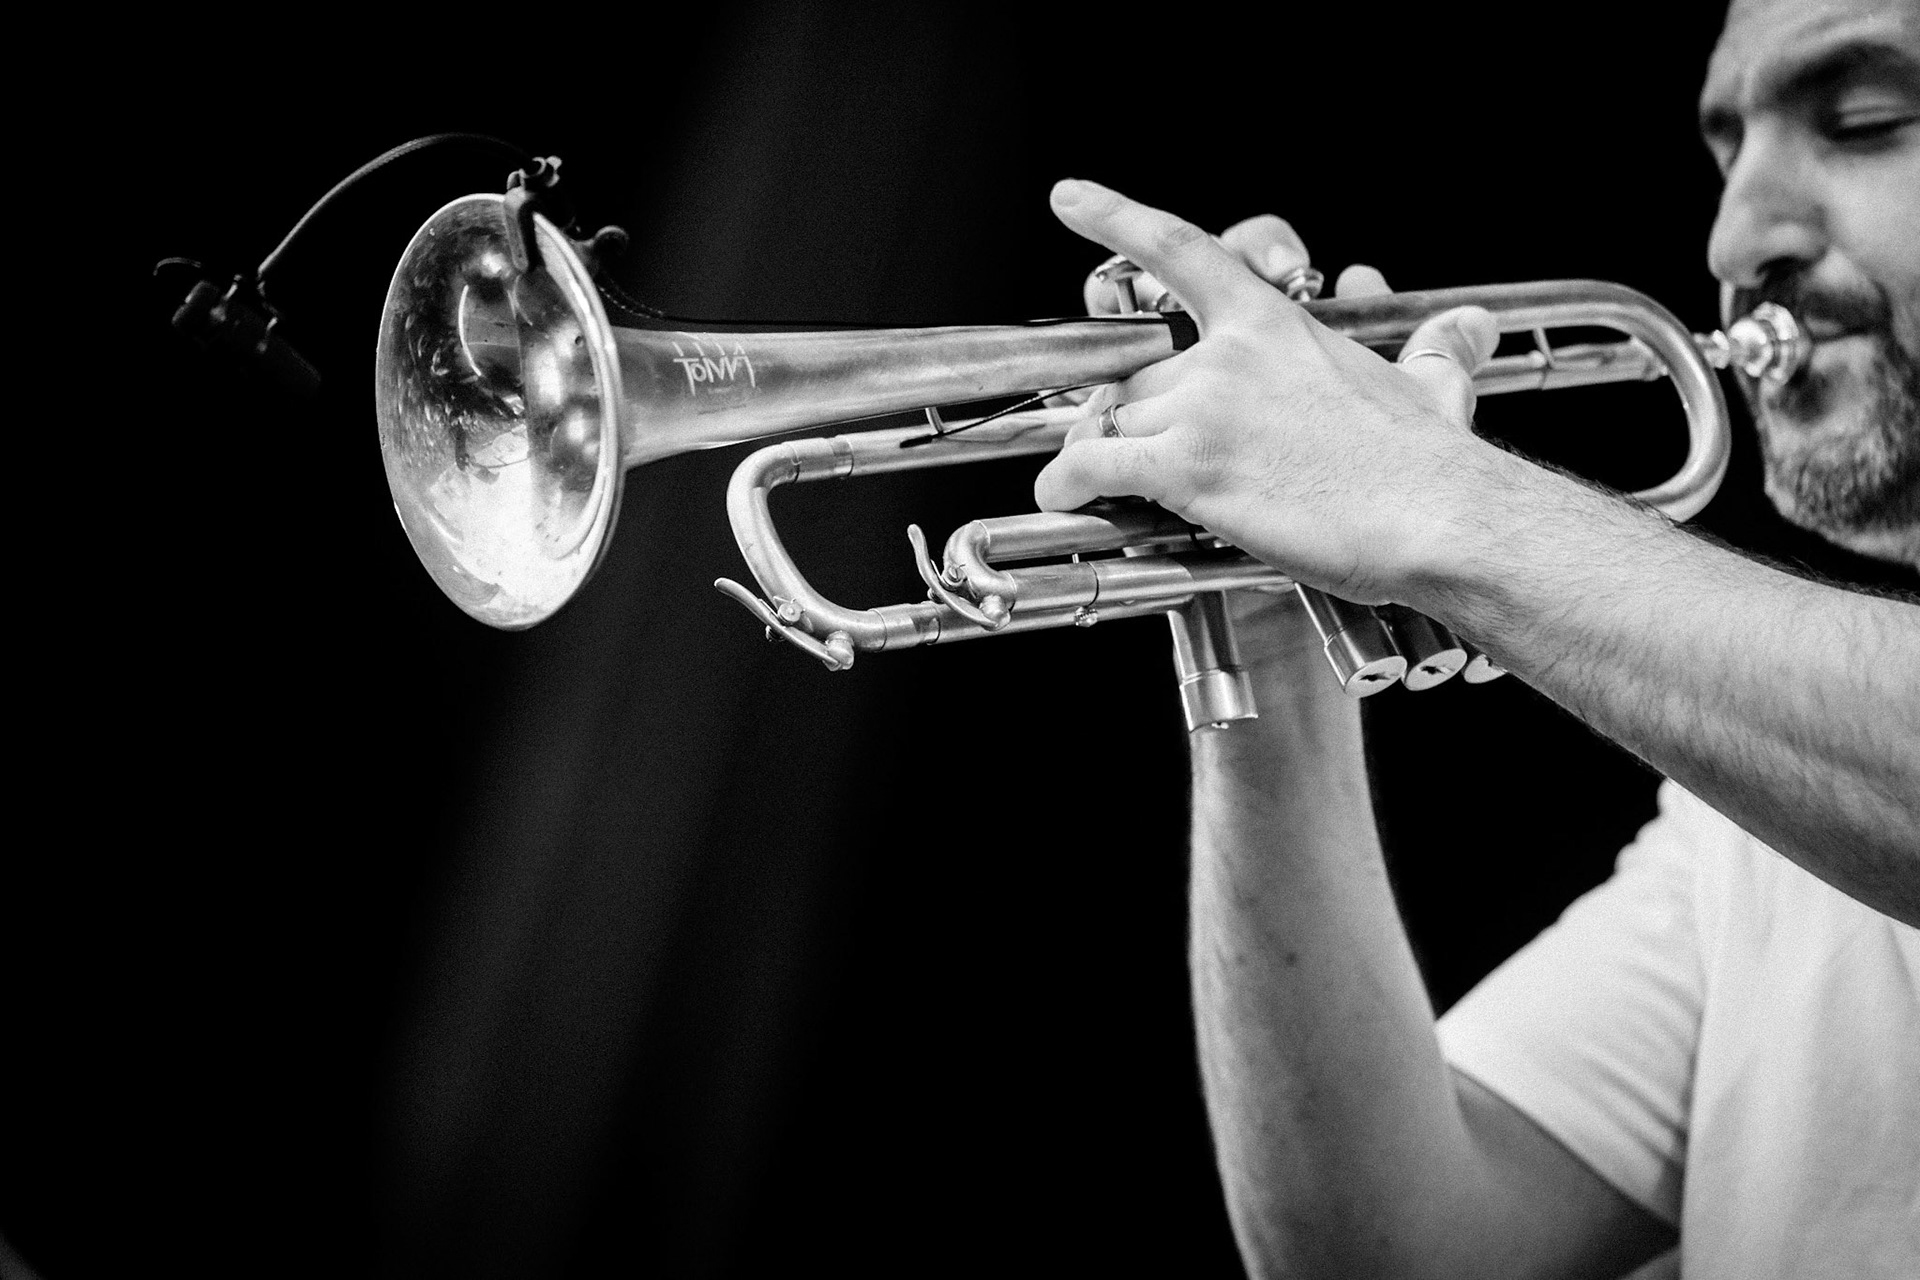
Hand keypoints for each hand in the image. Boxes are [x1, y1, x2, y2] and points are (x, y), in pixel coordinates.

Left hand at [1036, 179, 1499, 606]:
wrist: (1437, 518)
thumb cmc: (1430, 462)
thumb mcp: (1433, 384)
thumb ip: (1436, 349)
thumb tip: (1471, 327)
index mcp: (1272, 324)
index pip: (1180, 249)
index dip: (1115, 218)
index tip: (1069, 198)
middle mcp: (1227, 357)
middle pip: (1136, 370)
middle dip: (1123, 407)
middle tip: (1120, 439)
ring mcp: (1205, 410)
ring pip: (1112, 419)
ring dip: (1096, 449)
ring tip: (1093, 481)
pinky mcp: (1189, 469)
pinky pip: (1094, 465)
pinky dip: (1067, 480)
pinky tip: (1058, 496)